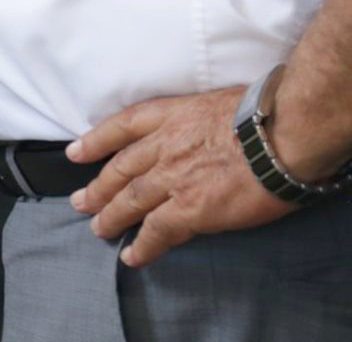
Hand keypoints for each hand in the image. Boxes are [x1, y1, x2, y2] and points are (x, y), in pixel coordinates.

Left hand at [69, 87, 293, 266]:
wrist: (281, 134)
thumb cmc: (263, 113)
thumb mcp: (217, 101)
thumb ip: (198, 119)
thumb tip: (205, 131)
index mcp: (170, 115)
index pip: (122, 126)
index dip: (96, 140)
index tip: (76, 152)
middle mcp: (163, 145)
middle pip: (120, 169)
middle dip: (98, 187)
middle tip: (81, 202)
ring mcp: (173, 178)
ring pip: (130, 199)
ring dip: (111, 216)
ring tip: (99, 229)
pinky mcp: (190, 208)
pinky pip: (158, 230)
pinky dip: (142, 245)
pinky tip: (131, 256)